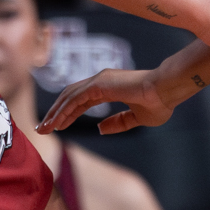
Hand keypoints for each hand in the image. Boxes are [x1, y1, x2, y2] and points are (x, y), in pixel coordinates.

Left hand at [39, 67, 174, 134]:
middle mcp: (100, 81)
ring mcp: (99, 80)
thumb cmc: (159, 103)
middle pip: (70, 98)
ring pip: (69, 97)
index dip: (67, 114)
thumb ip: (118, 122)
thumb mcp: (136, 119)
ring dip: (55, 113)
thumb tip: (100, 129)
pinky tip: (56, 122)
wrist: (167, 91)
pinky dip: (63, 110)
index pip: (80, 102)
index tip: (56, 127)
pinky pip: (75, 99)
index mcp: (108, 88)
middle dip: (55, 113)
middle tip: (42, 129)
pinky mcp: (99, 84)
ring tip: (44, 129)